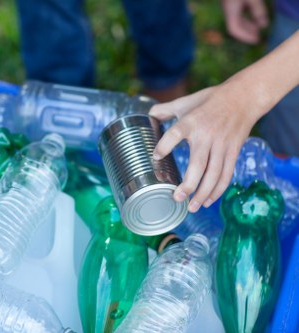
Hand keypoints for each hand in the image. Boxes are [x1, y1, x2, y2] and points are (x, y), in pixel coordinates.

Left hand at [149, 82, 259, 212]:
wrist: (244, 97)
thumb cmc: (210, 100)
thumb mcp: (186, 102)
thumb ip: (165, 110)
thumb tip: (147, 115)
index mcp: (191, 121)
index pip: (175, 133)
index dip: (165, 145)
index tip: (155, 157)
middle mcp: (207, 135)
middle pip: (198, 165)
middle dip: (188, 185)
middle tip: (176, 198)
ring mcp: (222, 145)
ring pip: (214, 174)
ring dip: (203, 193)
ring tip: (192, 207)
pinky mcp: (233, 151)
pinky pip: (226, 174)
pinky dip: (218, 190)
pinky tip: (208, 201)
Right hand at [221, 0, 267, 43]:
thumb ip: (258, 11)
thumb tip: (264, 26)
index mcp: (231, 12)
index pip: (234, 29)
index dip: (244, 37)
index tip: (255, 41)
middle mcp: (228, 11)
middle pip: (235, 27)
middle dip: (246, 34)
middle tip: (258, 38)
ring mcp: (229, 7)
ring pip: (236, 21)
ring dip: (246, 26)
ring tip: (258, 29)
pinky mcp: (232, 2)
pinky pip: (238, 14)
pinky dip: (246, 19)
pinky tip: (253, 18)